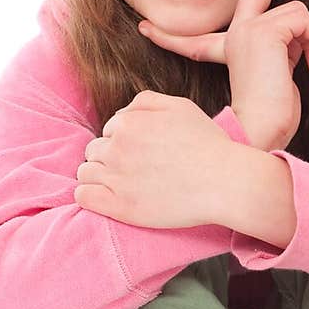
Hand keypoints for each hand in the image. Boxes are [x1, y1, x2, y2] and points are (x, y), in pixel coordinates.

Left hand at [74, 91, 233, 227]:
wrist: (224, 182)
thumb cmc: (207, 145)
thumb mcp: (180, 107)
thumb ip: (145, 101)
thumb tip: (122, 112)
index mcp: (129, 123)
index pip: (109, 130)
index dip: (123, 141)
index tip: (141, 154)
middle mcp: (118, 148)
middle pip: (94, 150)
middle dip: (109, 158)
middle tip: (133, 170)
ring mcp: (117, 178)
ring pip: (85, 173)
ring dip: (97, 176)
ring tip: (120, 185)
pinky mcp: (119, 206)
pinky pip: (83, 196)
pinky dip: (88, 195)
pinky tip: (103, 198)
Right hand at [136, 0, 308, 150]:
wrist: (262, 133)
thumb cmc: (273, 119)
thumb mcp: (276, 77)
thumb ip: (281, 53)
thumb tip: (301, 43)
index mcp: (229, 50)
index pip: (198, 38)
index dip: (172, 36)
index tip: (145, 31)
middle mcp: (235, 35)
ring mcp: (246, 31)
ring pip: (296, 9)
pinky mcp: (263, 33)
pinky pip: (303, 19)